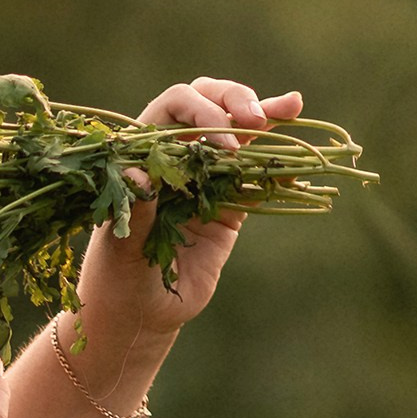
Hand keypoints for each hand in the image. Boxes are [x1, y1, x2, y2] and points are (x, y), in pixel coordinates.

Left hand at [78, 76, 303, 344]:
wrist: (140, 315)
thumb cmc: (118, 278)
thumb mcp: (122, 249)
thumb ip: (135, 211)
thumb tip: (137, 172)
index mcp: (144, 154)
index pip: (173, 107)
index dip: (200, 112)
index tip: (222, 141)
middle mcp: (177, 157)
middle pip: (209, 105)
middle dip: (235, 102)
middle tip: (257, 119)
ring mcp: (206, 178)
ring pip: (240, 136)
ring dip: (267, 119)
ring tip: (292, 106)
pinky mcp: (230, 205)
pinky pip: (257, 180)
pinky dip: (279, 170)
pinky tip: (298, 167)